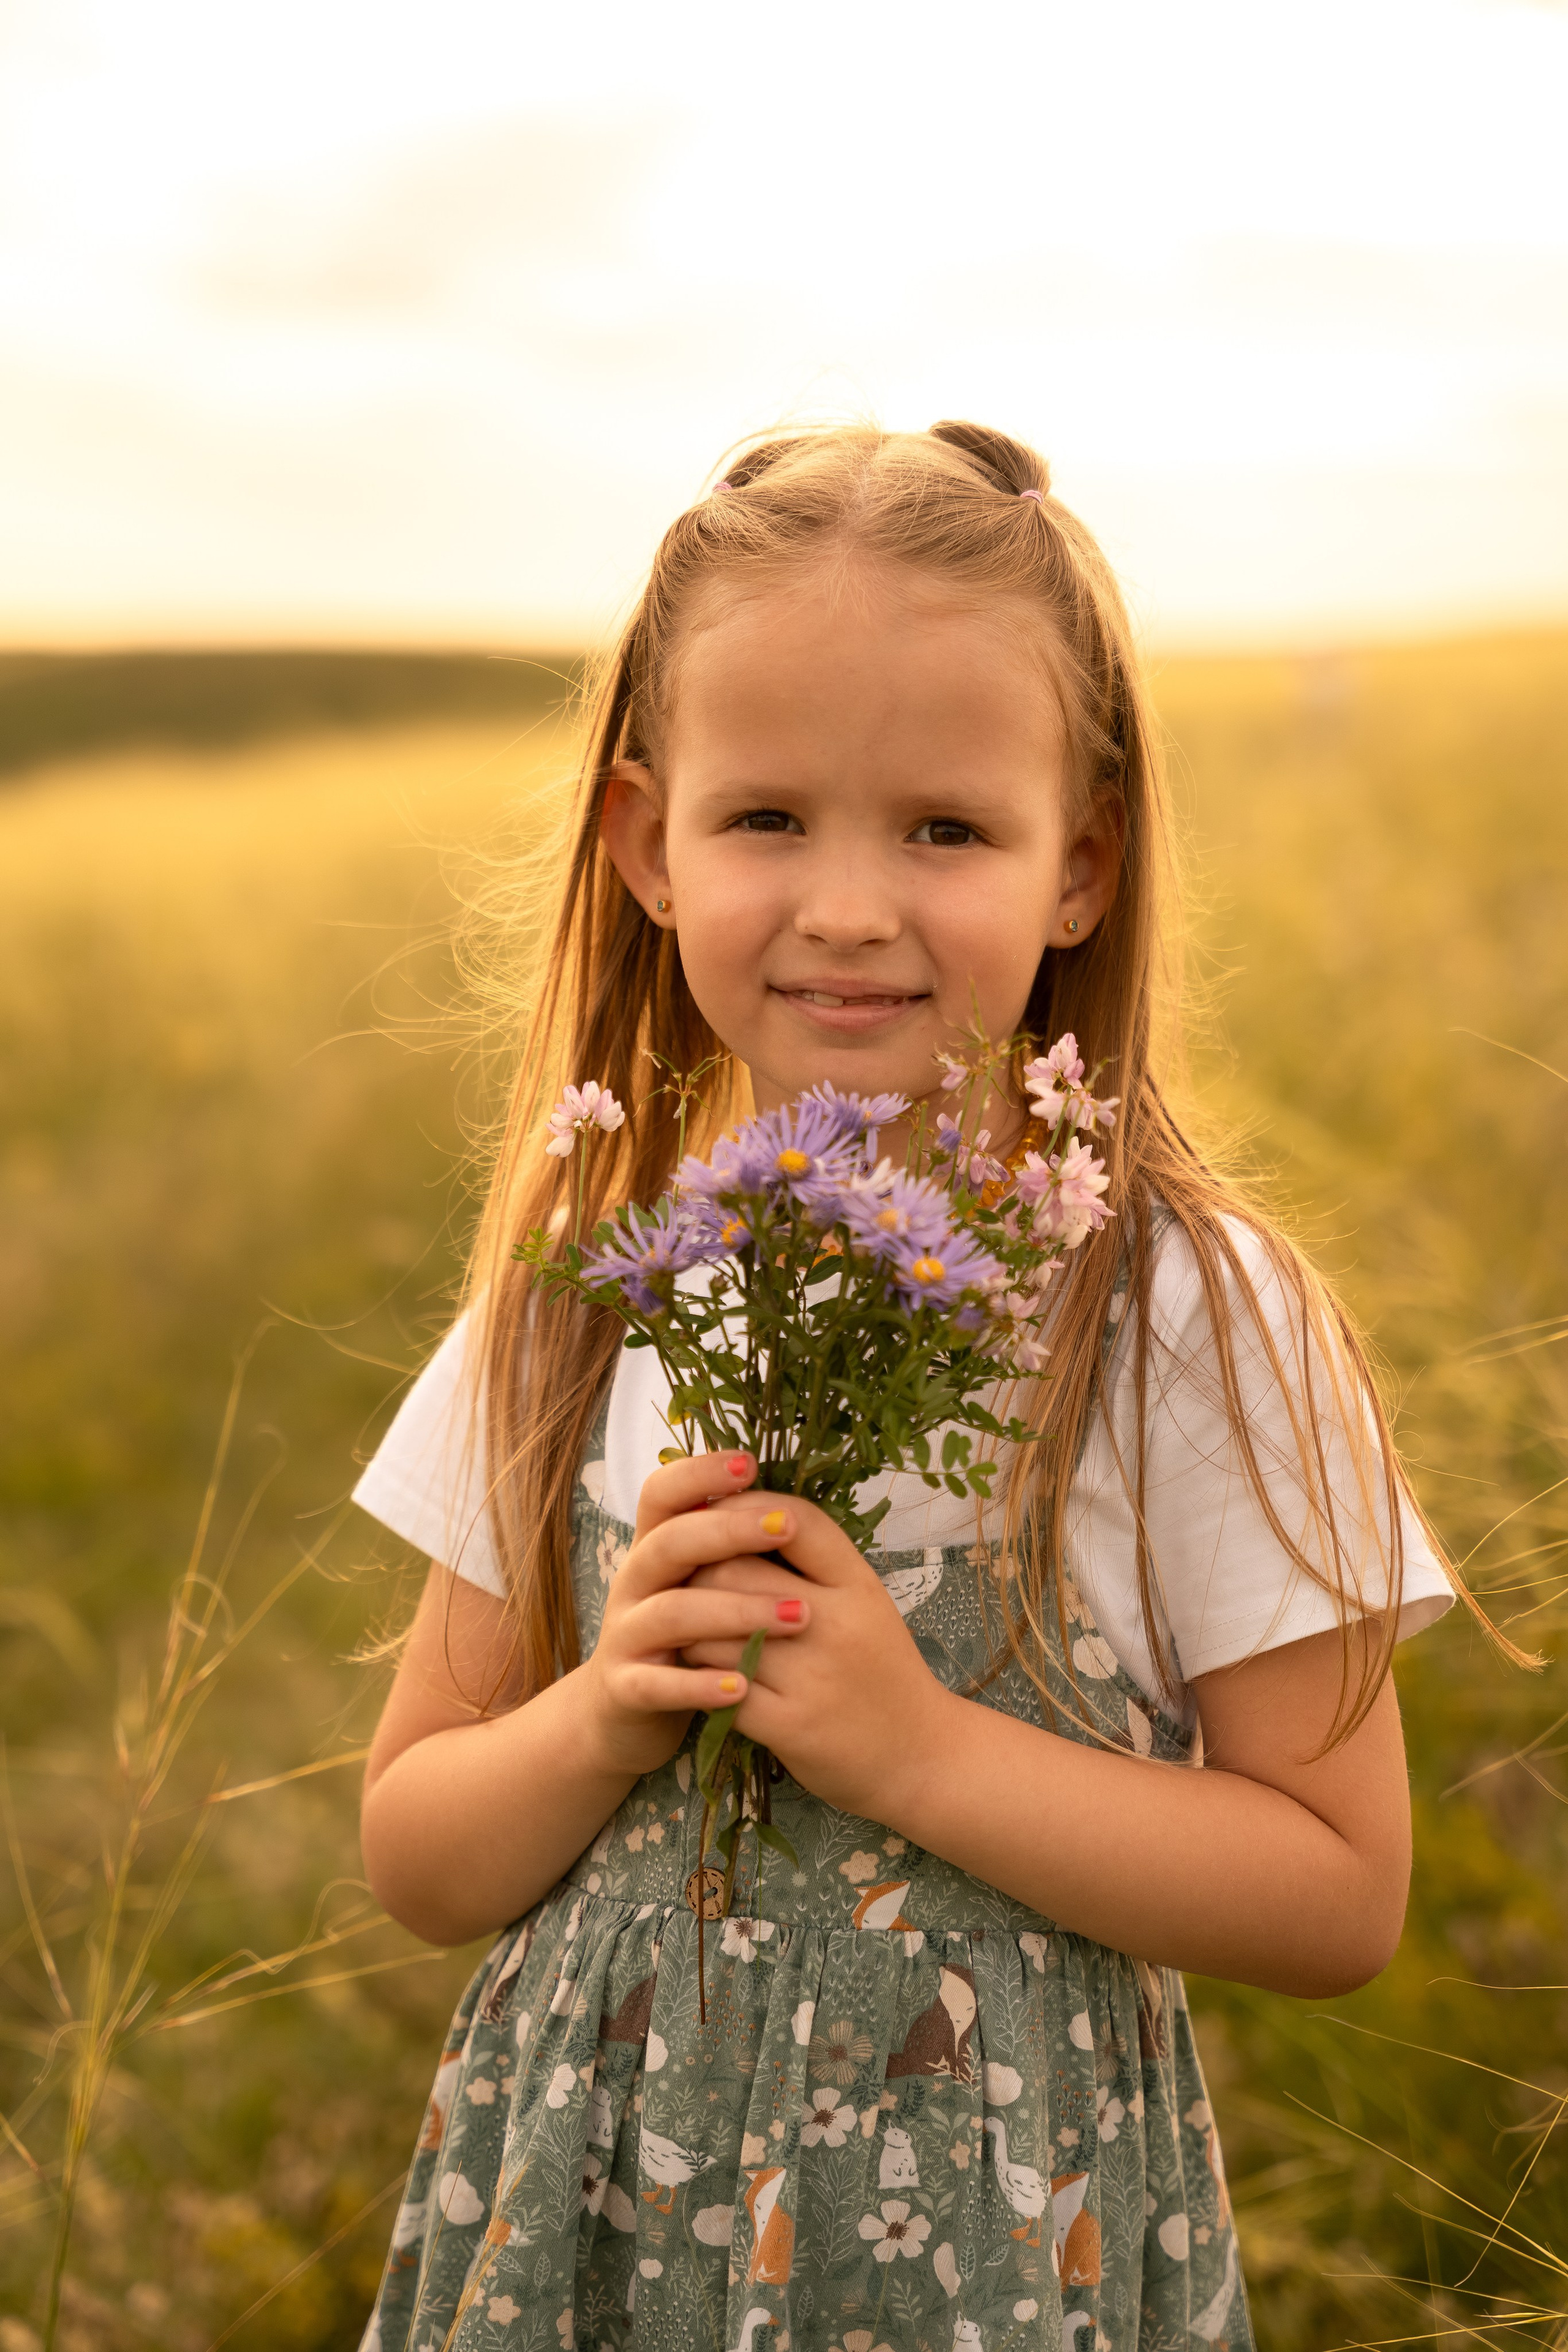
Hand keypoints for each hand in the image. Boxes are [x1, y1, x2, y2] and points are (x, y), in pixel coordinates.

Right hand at [580, 1451, 814, 1779]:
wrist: (621, 1716)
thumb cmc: (681, 1639)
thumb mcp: (694, 1583)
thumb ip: (723, 1547)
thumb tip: (785, 1498)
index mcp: (655, 1548)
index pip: (662, 1493)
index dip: (700, 1473)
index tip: (750, 1463)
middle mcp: (633, 1582)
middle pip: (671, 1542)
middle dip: (729, 1530)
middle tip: (787, 1526)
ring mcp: (625, 1635)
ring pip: (672, 1612)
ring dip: (735, 1610)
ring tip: (796, 1616)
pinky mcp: (625, 1688)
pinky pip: (657, 1685)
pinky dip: (698, 1685)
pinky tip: (741, 1687)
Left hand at [679, 1495, 951, 1820]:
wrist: (919, 1756)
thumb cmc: (881, 1669)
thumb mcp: (864, 1602)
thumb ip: (812, 1564)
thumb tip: (738, 1514)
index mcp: (859, 1585)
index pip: (796, 1519)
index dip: (746, 1505)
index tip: (715, 1508)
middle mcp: (837, 1624)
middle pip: (735, 1571)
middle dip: (699, 1570)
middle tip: (684, 1577)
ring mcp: (813, 1677)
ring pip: (714, 1632)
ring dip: (690, 1629)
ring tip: (686, 1628)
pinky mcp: (790, 1727)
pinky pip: (718, 1689)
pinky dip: (699, 1680)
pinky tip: (701, 1678)